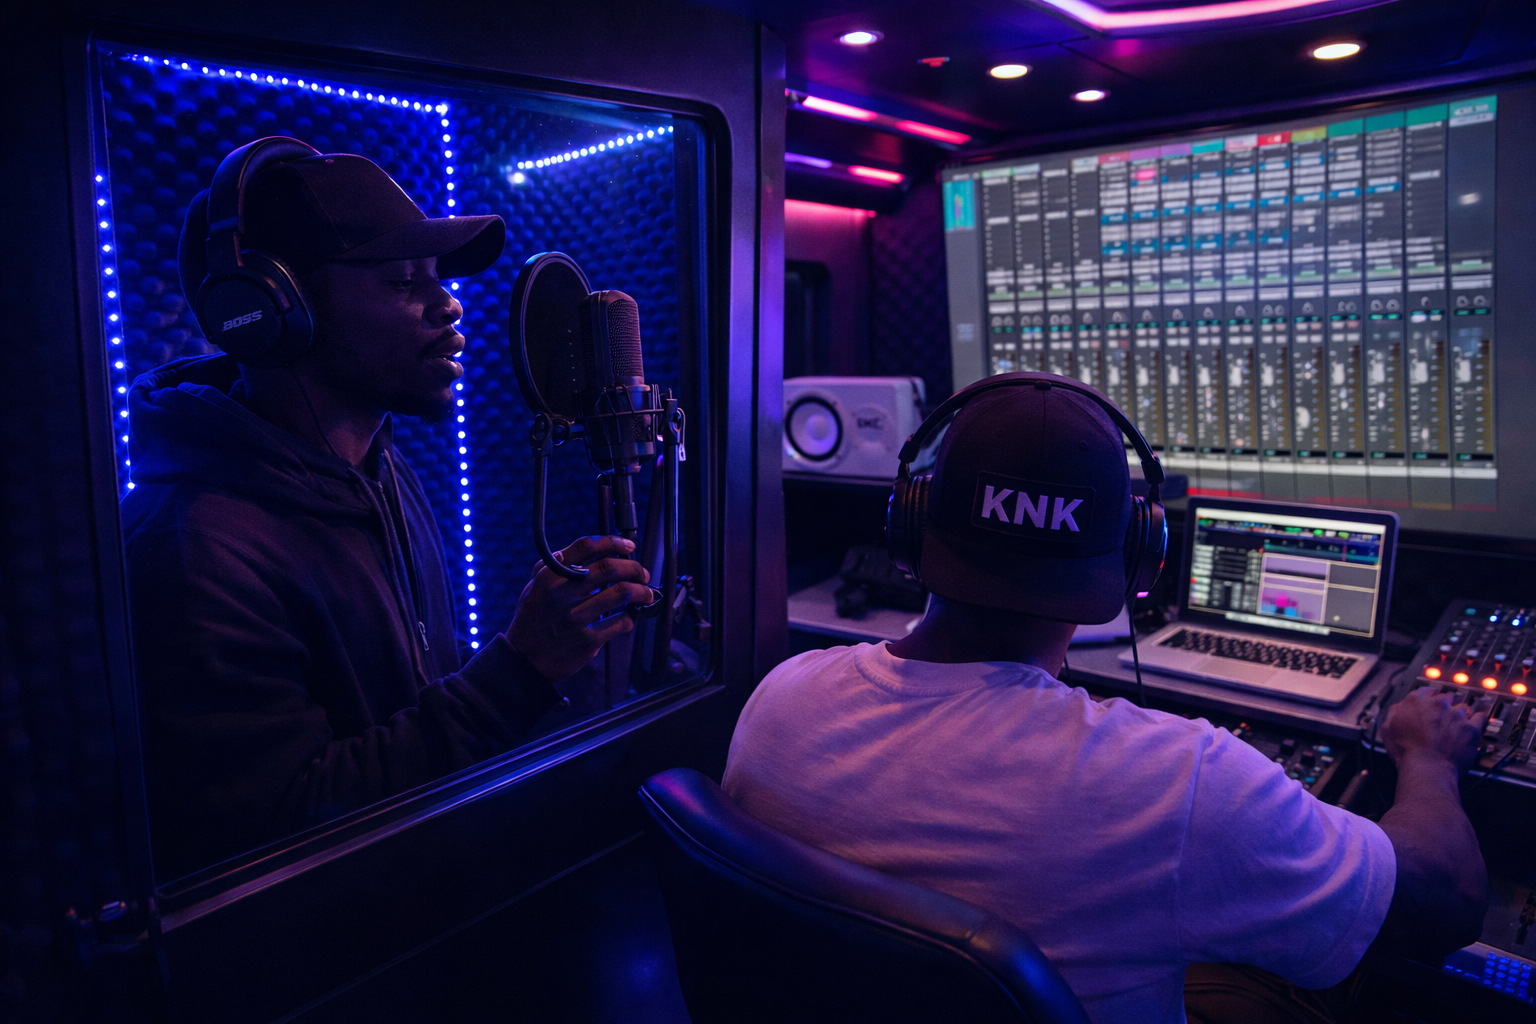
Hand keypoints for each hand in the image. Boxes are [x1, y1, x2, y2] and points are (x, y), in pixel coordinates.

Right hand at [505, 535, 652, 681]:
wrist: (523, 661)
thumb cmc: (532, 620)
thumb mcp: (534, 588)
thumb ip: (554, 568)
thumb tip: (581, 551)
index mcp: (550, 577)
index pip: (585, 547)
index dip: (612, 542)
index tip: (628, 546)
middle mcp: (562, 594)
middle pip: (609, 568)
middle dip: (634, 568)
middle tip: (642, 573)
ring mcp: (575, 618)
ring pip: (621, 593)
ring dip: (641, 591)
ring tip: (646, 594)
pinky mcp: (587, 641)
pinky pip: (620, 623)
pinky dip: (630, 618)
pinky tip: (628, 618)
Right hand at [1381, 687, 1485, 772]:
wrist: (1427, 767)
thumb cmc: (1406, 751)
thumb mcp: (1388, 728)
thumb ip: (1396, 712)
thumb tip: (1401, 707)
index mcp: (1417, 701)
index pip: (1424, 692)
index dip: (1426, 700)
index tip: (1427, 706)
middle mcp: (1438, 704)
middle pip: (1444, 698)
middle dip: (1443, 707)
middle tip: (1440, 720)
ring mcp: (1456, 715)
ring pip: (1462, 707)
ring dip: (1459, 715)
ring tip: (1455, 726)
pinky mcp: (1471, 728)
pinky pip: (1480, 718)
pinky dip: (1477, 721)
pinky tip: (1473, 726)